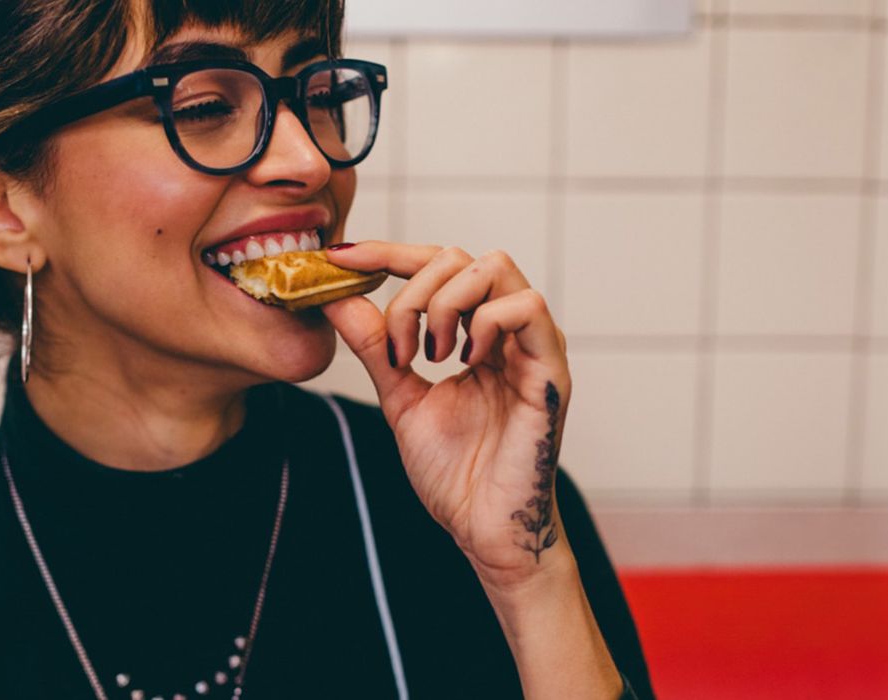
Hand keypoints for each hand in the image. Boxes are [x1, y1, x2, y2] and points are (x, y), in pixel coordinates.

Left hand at [321, 242, 573, 587]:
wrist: (481, 527)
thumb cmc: (454, 471)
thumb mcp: (400, 396)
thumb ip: (376, 347)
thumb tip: (337, 298)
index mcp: (476, 333)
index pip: (437, 265)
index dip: (389, 254)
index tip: (342, 259)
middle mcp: (508, 331)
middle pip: (462, 257)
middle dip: (412, 290)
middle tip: (398, 348)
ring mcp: (533, 346)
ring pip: (495, 267)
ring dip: (445, 302)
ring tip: (429, 354)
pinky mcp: (550, 370)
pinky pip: (527, 308)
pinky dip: (484, 322)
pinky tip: (464, 359)